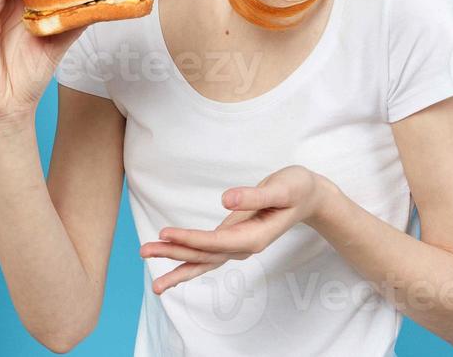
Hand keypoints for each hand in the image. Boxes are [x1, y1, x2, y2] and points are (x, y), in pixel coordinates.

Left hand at [139, 166, 331, 293]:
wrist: (308, 197)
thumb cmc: (296, 188)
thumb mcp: (281, 188)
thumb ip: (254, 196)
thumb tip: (225, 200)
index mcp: (254, 237)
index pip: (215, 243)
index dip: (189, 240)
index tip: (165, 234)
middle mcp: (244, 247)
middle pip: (203, 255)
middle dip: (173, 253)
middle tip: (144, 250)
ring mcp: (237, 245)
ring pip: (202, 258)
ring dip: (174, 260)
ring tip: (146, 257)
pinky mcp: (232, 239)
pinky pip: (206, 254)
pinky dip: (186, 260)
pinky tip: (169, 265)